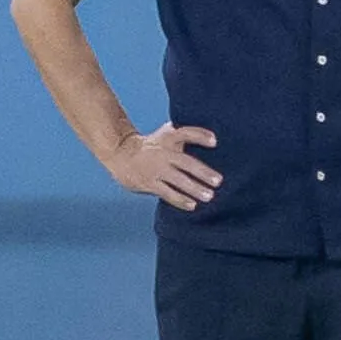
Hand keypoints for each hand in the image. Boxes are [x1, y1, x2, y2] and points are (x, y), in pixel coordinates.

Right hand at [106, 124, 220, 211]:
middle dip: (203, 172)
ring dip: (194, 189)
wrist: (121, 154)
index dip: (200, 136)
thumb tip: (212, 137)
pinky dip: (180, 200)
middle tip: (218, 181)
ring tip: (209, 196)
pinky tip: (193, 205)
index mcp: (169, 138)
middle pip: (186, 162)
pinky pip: (167, 193)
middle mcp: (163, 153)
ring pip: (178, 180)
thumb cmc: (152, 145)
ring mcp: (156, 169)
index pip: (186, 133)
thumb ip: (184, 134)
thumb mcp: (166, 133)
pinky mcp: (150, 183)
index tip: (215, 142)